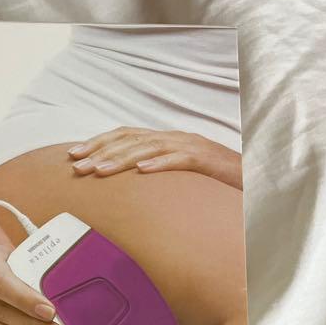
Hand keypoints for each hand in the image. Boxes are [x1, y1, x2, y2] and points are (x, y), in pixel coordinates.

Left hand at [68, 127, 241, 188]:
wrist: (253, 178)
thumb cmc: (209, 182)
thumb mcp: (174, 177)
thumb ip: (150, 177)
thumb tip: (120, 188)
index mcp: (163, 141)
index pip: (124, 136)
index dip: (97, 143)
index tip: (72, 156)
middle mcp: (173, 138)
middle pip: (131, 140)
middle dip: (100, 152)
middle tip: (77, 167)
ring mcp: (190, 147)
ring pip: (150, 148)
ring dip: (122, 159)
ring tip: (100, 171)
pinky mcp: (206, 160)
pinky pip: (181, 160)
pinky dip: (160, 164)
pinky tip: (142, 172)